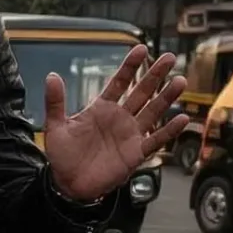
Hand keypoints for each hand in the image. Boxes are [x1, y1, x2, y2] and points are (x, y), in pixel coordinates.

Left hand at [44, 45, 187, 202]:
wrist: (68, 184)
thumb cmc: (62, 156)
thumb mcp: (55, 127)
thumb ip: (55, 102)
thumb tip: (51, 76)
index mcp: (101, 109)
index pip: (119, 82)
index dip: (130, 66)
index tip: (141, 48)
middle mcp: (119, 118)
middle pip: (142, 92)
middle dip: (155, 75)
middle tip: (170, 58)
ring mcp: (130, 134)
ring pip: (153, 112)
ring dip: (166, 97)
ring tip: (180, 81)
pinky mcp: (136, 153)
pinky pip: (156, 140)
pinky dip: (169, 130)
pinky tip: (181, 119)